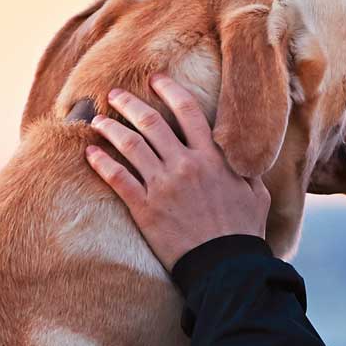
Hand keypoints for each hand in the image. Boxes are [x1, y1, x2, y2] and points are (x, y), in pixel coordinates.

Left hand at [83, 74, 270, 271]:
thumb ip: (245, 168)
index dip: (169, 90)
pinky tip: (90, 153)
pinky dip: (102, 163)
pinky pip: (118, 179)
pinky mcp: (145, 209)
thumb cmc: (243, 232)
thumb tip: (243, 154)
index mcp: (213, 157)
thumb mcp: (256, 193)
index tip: (155, 79)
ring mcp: (163, 185)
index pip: (187, 110)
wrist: (226, 266)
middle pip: (151, 122)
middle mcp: (185, 164)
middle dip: (130, 103)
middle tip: (115, 93)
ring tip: (96, 119)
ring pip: (130, 145)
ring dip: (110, 128)